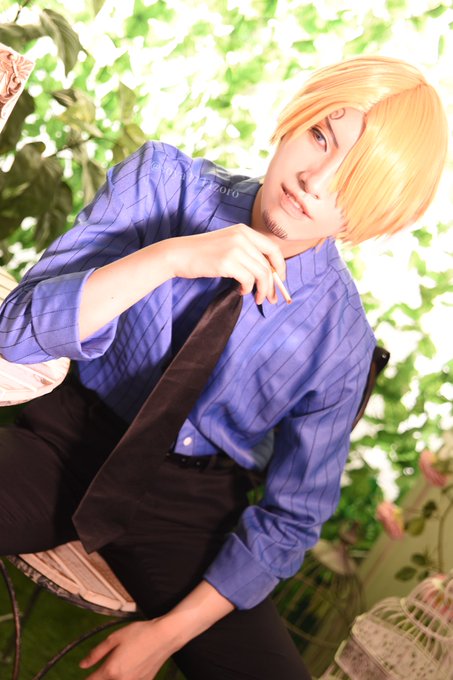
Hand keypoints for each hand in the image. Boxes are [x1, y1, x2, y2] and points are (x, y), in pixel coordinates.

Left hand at [79, 619, 174, 679]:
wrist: (164, 636)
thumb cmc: (139, 633)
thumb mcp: (115, 638)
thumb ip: (97, 653)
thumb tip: (82, 665)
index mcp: (111, 670)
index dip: (86, 679)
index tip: (88, 675)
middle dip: (99, 679)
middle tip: (107, 667)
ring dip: (113, 679)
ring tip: (118, 666)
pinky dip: (126, 678)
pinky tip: (130, 669)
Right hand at [164, 224, 285, 304]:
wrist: (178, 254)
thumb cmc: (202, 253)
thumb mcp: (227, 243)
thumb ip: (246, 252)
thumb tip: (267, 273)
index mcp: (244, 231)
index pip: (273, 248)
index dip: (280, 266)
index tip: (279, 280)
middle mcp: (242, 237)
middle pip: (269, 264)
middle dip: (273, 284)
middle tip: (271, 297)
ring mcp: (235, 248)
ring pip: (261, 273)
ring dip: (262, 290)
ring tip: (257, 298)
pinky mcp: (227, 262)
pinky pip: (248, 280)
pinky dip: (248, 289)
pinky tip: (241, 290)